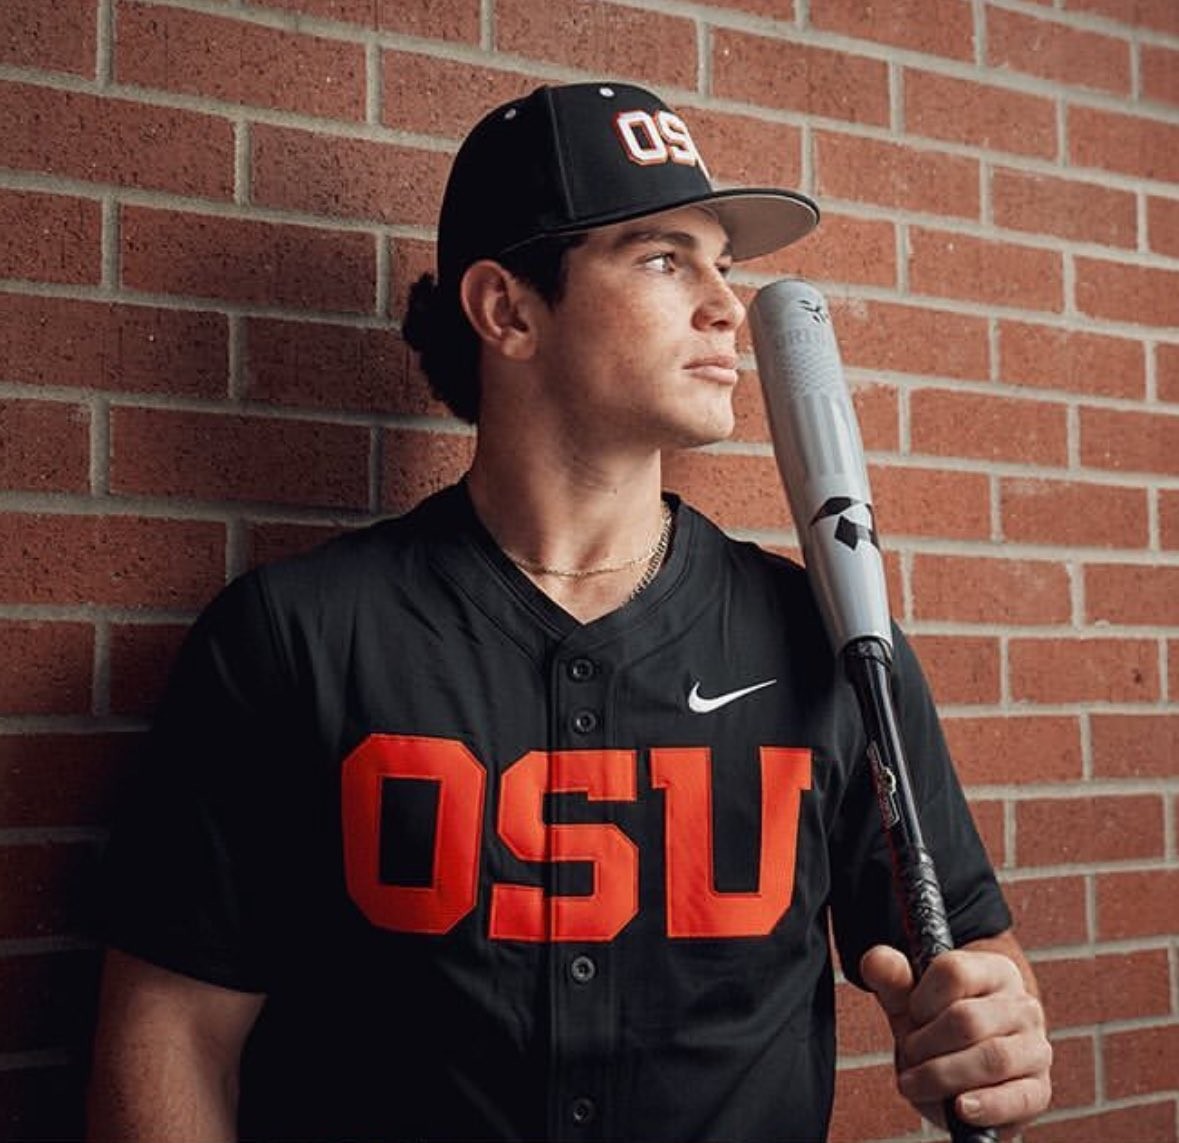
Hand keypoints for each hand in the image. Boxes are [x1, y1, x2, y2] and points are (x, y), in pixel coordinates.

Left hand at [861, 942, 1051, 1137]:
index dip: (922, 997)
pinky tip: (960, 1107)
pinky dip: (986, 1105)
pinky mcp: (1039, 1090)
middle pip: (967, 1019)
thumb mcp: (912, 1000)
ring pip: (991, 1058)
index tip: (912, 1014)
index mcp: (994, 971)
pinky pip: (1017, 1098)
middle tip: (909, 1054)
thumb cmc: (938, 1026)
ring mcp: (1036, 1048)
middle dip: (925, 1043)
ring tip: (916, 1082)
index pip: (954, 971)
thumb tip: (876, 960)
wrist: (966, 1071)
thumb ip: (893, 978)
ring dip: (943, 1075)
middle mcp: (1022, 1006)